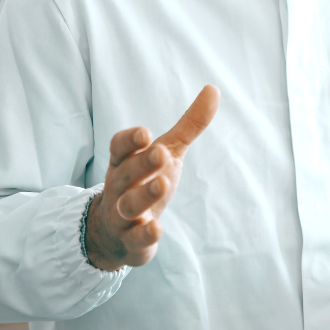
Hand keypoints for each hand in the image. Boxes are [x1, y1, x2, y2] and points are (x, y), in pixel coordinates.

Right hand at [84, 86, 220, 270]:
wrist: (116, 231)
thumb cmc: (145, 180)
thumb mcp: (168, 151)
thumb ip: (189, 124)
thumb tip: (213, 89)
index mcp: (125, 161)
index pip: (119, 147)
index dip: (129, 140)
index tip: (145, 133)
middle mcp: (120, 186)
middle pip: (127, 173)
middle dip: (142, 163)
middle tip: (160, 153)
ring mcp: (123, 215)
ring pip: (129, 206)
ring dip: (144, 195)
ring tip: (163, 184)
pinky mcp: (131, 240)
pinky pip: (135, 238)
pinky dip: (144, 234)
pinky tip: (157, 228)